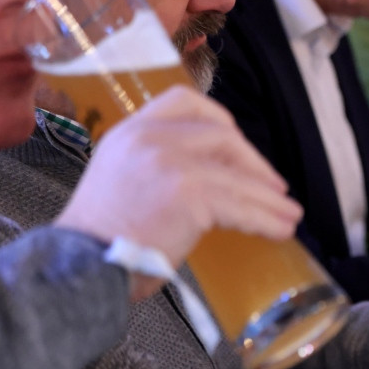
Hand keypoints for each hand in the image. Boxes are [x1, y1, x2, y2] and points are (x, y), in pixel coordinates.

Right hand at [54, 86, 301, 300]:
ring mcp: (170, 162)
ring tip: (289, 215)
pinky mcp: (188, 193)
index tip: (240, 145)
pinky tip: (279, 229)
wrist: (79, 268)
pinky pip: (239, 205)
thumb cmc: (101, 239)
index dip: (221, 122)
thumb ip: (160, 165)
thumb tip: (214, 176)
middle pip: (221, 134)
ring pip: (236, 177)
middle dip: (253, 163)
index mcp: (130, 131)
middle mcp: (149, 137)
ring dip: (268, 199)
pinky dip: (265, 219)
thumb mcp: (123, 180)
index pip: (185, 101)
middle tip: (274, 187)